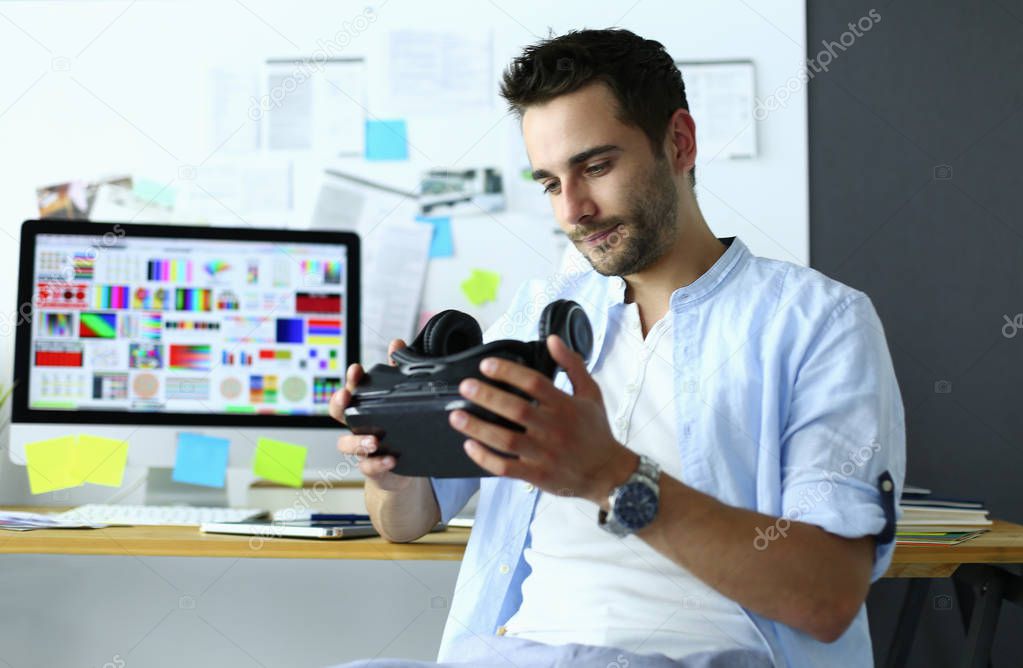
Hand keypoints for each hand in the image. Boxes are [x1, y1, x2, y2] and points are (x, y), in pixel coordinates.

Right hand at [330, 338, 413, 491]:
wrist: (403, 468)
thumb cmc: (397, 431)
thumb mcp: (398, 401)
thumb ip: (396, 373)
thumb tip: (397, 344)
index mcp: (363, 410)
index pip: (349, 392)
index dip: (349, 381)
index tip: (356, 370)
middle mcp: (358, 428)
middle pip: (338, 414)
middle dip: (339, 403)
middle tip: (346, 396)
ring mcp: (362, 450)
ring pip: (346, 445)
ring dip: (357, 441)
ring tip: (373, 440)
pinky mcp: (373, 469)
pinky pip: (368, 467)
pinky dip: (377, 464)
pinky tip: (390, 459)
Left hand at [448, 334, 637, 505]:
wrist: (608, 473)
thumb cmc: (596, 431)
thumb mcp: (591, 393)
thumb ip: (572, 365)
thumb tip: (552, 339)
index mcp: (566, 406)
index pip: (534, 383)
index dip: (509, 372)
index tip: (486, 365)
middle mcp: (554, 429)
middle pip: (516, 409)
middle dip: (487, 397)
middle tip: (465, 387)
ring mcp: (545, 454)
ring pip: (507, 440)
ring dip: (479, 428)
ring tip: (456, 416)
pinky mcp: (538, 475)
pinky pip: (507, 468)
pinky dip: (486, 458)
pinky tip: (469, 446)